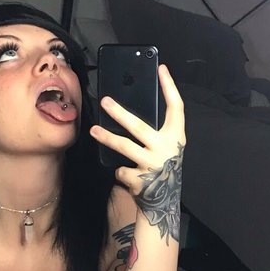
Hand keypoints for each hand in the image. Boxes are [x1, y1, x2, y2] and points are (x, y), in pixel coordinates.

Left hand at [89, 64, 185, 240]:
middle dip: (119, 113)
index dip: (169, 87)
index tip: (161, 69)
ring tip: (93, 130)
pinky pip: (121, 169)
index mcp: (176, 137)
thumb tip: (126, 113)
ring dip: (106, 137)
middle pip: (139, 126)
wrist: (163, 201)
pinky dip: (120, 171)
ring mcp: (153, 164)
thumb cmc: (161, 167)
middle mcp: (167, 149)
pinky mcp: (141, 179)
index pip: (176, 107)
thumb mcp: (165, 147)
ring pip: (124, 147)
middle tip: (105, 101)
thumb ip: (154, 132)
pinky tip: (126, 174)